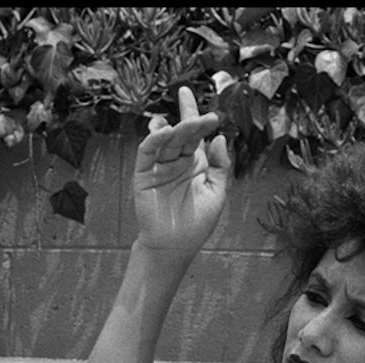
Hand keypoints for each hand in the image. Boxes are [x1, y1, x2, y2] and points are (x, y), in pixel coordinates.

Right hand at [134, 86, 230, 252]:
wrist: (174, 246)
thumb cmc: (196, 224)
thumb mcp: (217, 193)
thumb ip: (220, 165)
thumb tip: (220, 138)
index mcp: (196, 163)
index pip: (197, 135)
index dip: (202, 120)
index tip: (214, 114)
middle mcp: (178, 161)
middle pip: (183, 133)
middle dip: (192, 120)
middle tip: (204, 117)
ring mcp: (160, 166)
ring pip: (168, 140)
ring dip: (178, 129)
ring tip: (190, 122)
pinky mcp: (144, 174)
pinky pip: (148, 152)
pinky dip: (154, 139)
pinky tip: (165, 131)